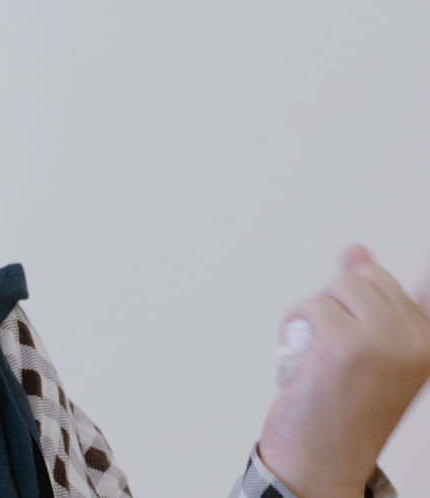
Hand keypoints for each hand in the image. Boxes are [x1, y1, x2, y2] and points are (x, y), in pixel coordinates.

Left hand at [258, 245, 429, 497]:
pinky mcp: (348, 346)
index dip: (424, 276)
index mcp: (429, 343)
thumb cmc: (342, 409)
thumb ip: (370, 303)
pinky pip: (310, 305)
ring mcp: (386, 343)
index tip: (378, 255)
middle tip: (329, 342)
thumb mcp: (368, 353)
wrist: (322, 461)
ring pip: (339, 286)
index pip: (427, 287)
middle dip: (337, 300)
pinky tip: (299, 354)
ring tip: (314, 350)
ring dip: (314, 313)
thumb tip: (355, 250)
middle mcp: (418, 342)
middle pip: (367, 276)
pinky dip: (294, 323)